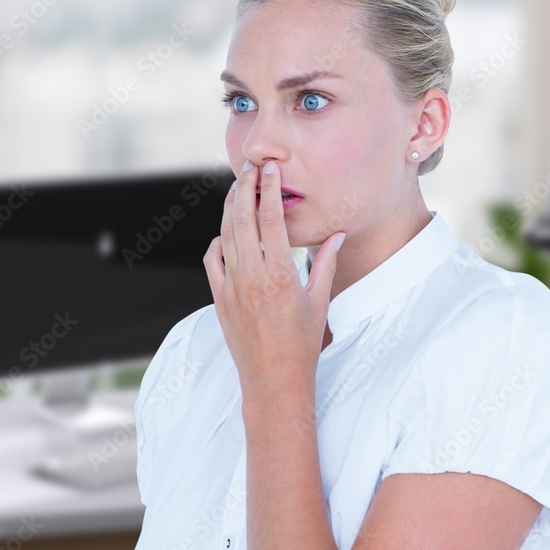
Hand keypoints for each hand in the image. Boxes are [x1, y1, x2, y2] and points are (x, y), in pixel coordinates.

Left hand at [202, 159, 345, 406]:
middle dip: (243, 190)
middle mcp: (252, 276)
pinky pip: (213, 261)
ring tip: (236, 191)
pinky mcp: (219, 298)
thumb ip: (325, 263)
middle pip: (241, 220)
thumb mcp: (319, 301)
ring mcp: (231, 287)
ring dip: (229, 210)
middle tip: (248, 170)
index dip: (268, 190)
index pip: (271, 220)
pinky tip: (226, 235)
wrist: (273, 379)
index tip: (268, 170)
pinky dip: (218, 242)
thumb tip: (336, 233)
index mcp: (280, 274)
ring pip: (225, 236)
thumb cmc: (303, 344)